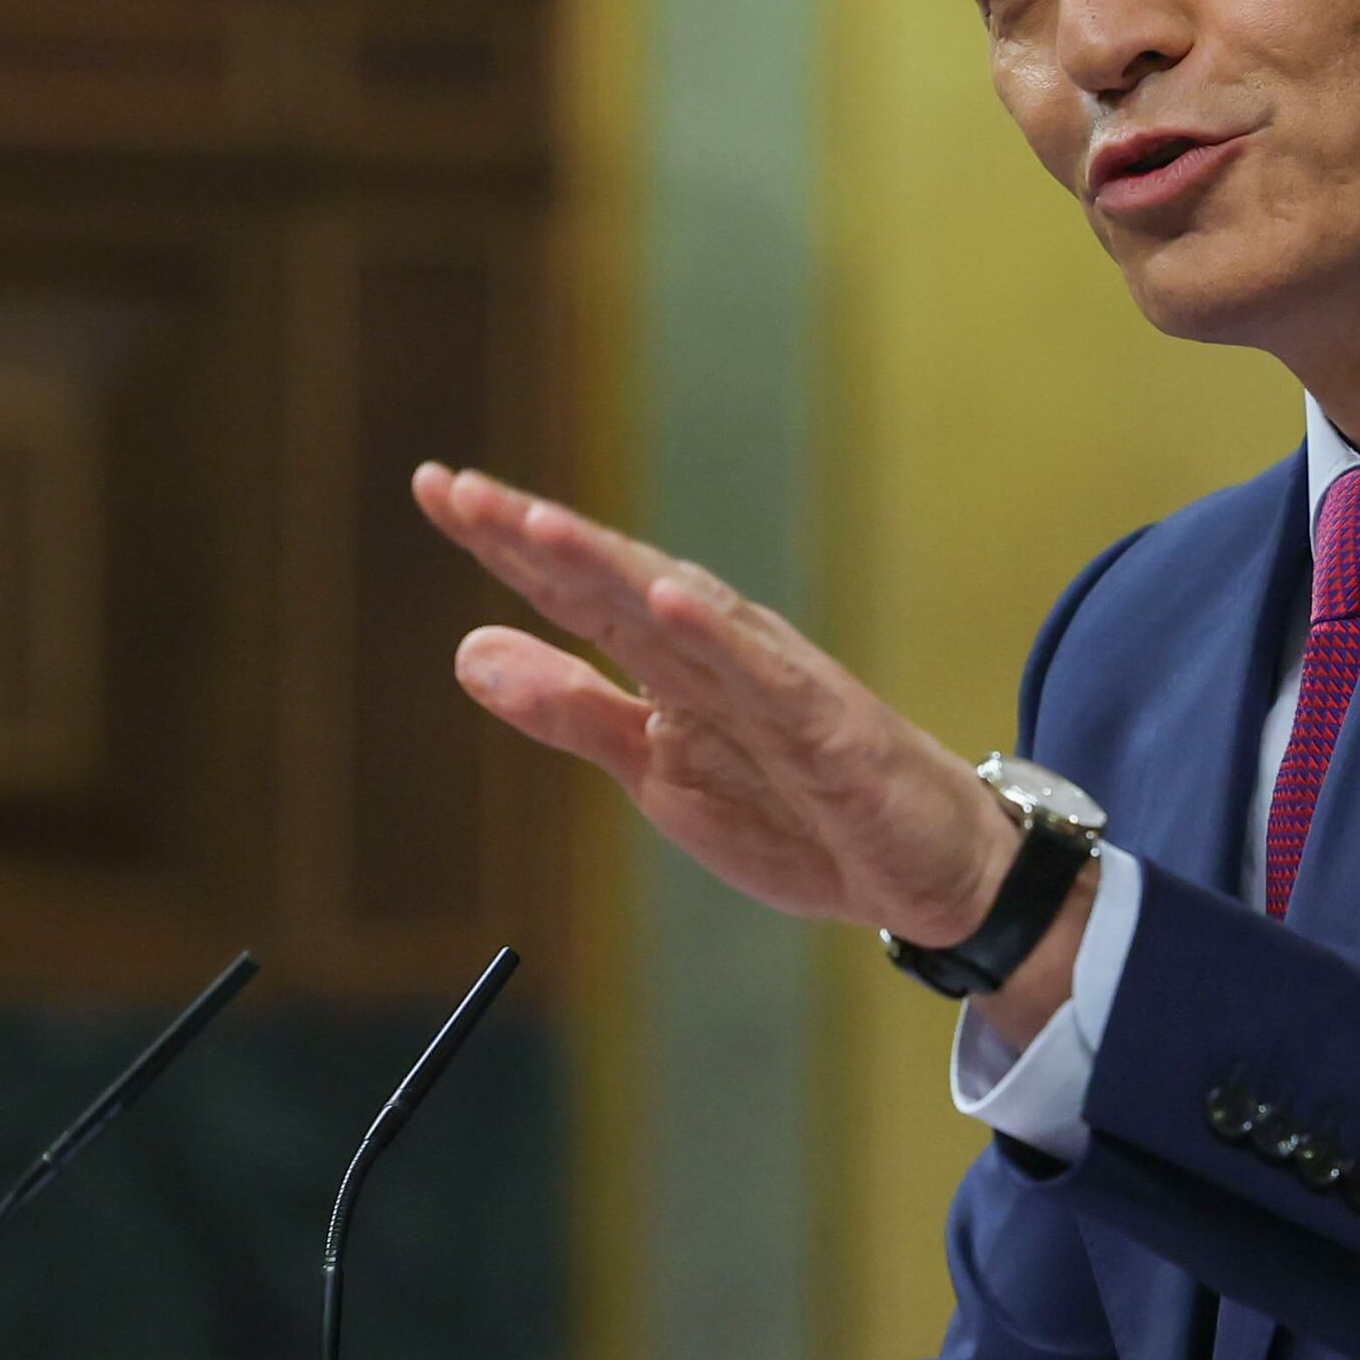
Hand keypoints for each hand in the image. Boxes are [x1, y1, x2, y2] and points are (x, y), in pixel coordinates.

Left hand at [414, 463, 1019, 944]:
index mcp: (670, 661)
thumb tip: (467, 651)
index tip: (434, 487)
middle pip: (615, 582)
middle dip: (538, 536)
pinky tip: (668, 599)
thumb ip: (569, 710)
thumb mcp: (655, 767)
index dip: (503, 543)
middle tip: (460, 489)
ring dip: (610, 565)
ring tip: (538, 524)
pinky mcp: (826, 729)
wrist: (924, 872)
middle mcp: (716, 652)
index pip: (573, 590)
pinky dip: (717, 635)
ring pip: (681, 612)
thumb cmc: (799, 811)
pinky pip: (767, 677)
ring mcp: (773, 685)